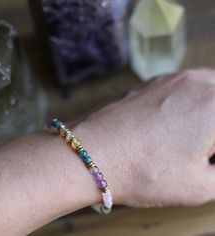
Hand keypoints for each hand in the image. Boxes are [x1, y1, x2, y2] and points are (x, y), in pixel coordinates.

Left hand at [75, 69, 214, 207]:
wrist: (93, 154)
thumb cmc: (143, 171)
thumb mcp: (199, 185)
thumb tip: (212, 158)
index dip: (213, 149)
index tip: (207, 158)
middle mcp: (196, 82)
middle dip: (213, 130)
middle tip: (203, 149)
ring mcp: (170, 79)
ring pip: (206, 90)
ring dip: (206, 112)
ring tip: (190, 139)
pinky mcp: (150, 83)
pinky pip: (182, 88)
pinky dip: (188, 103)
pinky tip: (171, 126)